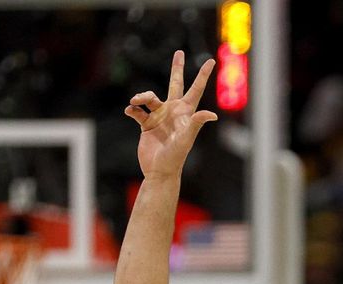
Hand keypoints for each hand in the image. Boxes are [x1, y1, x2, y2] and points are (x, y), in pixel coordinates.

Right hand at [125, 50, 217, 177]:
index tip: (211, 61)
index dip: (203, 75)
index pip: (196, 90)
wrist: (158, 171)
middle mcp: (173, 112)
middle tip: (179, 53)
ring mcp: (159, 117)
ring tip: (136, 101)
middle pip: (175, 84)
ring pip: (150, 97)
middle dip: (177, 69)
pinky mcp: (146, 125)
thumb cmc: (175, 157)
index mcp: (185, 113)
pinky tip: (130, 111)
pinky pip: (137, 112)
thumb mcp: (186, 139)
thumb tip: (212, 114)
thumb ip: (195, 124)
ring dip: (142, 96)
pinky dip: (132, 110)